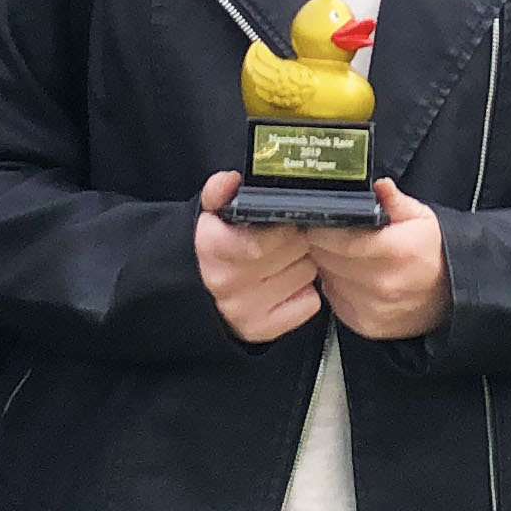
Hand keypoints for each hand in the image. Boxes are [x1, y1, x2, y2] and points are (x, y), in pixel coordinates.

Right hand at [195, 173, 319, 343]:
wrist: (201, 297)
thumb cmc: (219, 249)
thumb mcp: (213, 215)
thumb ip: (220, 192)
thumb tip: (229, 181)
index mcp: (214, 246)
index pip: (270, 233)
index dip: (284, 224)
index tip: (281, 221)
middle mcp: (226, 280)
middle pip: (295, 249)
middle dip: (297, 241)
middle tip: (284, 242)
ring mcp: (243, 308)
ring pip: (306, 275)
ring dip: (302, 266)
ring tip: (283, 264)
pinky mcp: (261, 329)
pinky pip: (309, 303)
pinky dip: (305, 294)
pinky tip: (286, 288)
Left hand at [303, 181, 449, 341]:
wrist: (451, 295)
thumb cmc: (433, 253)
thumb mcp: (421, 217)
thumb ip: (394, 200)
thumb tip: (379, 185)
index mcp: (395, 250)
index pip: (336, 239)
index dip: (323, 228)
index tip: (324, 222)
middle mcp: (382, 283)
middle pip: (326, 259)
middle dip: (323, 245)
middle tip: (335, 237)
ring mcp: (373, 307)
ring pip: (327, 279)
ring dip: (329, 267)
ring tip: (348, 257)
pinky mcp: (366, 324)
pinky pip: (334, 300)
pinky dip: (337, 287)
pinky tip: (353, 278)